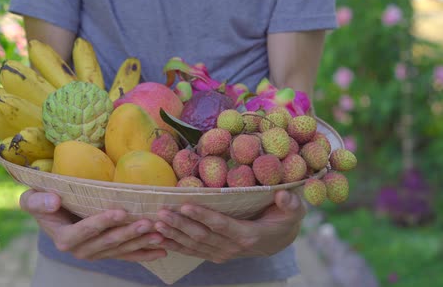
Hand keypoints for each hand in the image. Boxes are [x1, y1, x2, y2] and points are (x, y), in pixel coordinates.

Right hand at [20, 189, 166, 261]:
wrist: (50, 213)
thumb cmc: (42, 201)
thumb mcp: (31, 198)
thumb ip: (38, 201)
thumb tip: (54, 201)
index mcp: (64, 238)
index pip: (85, 231)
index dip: (103, 222)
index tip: (120, 212)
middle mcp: (80, 250)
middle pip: (108, 243)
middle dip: (129, 234)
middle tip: (147, 223)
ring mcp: (95, 254)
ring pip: (121, 250)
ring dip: (141, 243)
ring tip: (159, 234)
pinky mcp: (107, 253)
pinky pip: (127, 255)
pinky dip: (145, 253)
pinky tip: (162, 250)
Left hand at [154, 190, 305, 263]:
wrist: (279, 241)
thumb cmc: (283, 220)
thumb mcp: (293, 211)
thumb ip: (290, 204)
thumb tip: (284, 195)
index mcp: (248, 235)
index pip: (221, 225)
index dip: (203, 216)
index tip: (185, 206)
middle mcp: (232, 247)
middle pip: (202, 236)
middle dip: (180, 224)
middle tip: (162, 212)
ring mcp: (221, 253)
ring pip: (193, 245)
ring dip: (173, 234)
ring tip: (156, 222)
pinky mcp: (214, 254)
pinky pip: (191, 251)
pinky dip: (174, 245)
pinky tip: (159, 237)